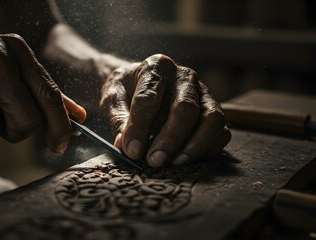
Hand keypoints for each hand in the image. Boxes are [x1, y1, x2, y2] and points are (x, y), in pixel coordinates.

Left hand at [100, 54, 230, 166]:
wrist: (139, 83)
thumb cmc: (126, 91)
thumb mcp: (113, 99)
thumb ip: (119, 121)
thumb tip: (127, 147)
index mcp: (157, 67)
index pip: (149, 97)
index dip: (140, 126)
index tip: (132, 150)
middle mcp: (185, 77)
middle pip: (185, 108)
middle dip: (170, 138)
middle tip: (154, 161)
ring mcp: (203, 93)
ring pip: (211, 118)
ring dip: (195, 144)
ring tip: (175, 163)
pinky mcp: (213, 111)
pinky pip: (221, 131)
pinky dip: (208, 149)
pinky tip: (187, 160)